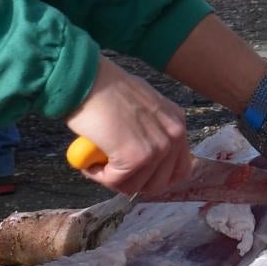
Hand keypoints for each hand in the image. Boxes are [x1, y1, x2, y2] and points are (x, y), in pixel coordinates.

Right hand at [65, 58, 197, 196]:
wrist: (87, 79)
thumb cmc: (105, 89)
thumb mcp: (141, 106)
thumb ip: (149, 129)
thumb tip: (143, 156)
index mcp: (177, 122)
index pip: (179, 170)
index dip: (155, 178)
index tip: (136, 176)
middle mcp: (174, 135)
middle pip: (159, 184)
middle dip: (133, 183)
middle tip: (112, 170)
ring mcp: (158, 147)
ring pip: (136, 186)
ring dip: (113, 179)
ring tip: (97, 161)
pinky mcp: (136, 157)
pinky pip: (116, 181)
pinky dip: (99, 176)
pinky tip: (90, 162)